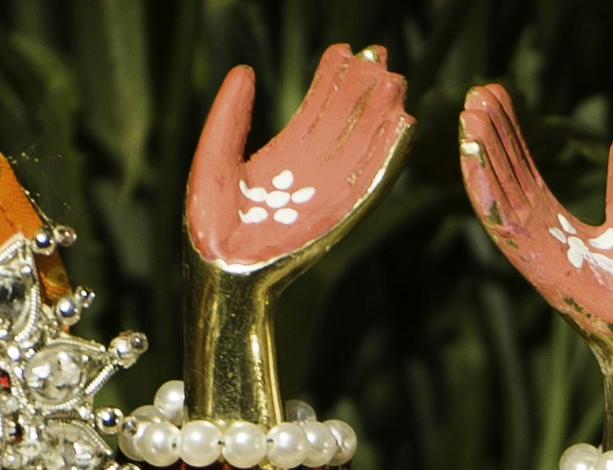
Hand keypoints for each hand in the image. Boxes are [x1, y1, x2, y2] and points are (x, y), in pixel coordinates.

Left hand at [184, 46, 409, 278]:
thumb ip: (229, 116)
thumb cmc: (210, 227)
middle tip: (378, 55)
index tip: (342, 51)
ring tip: (393, 81)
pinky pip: (368, 179)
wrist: (221, 274)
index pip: (315, 112)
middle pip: (344, 124)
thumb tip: (245, 71)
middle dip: (361, 91)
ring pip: (361, 146)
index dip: (329, 82)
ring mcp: (327, 193)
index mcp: (283, 157)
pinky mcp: (338, 214)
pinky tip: (402, 126)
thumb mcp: (213, 159)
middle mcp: (310, 173)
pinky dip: (387, 154)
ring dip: (380, 115)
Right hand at [457, 84, 612, 340]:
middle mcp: (538, 236)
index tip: (499, 97)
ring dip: (480, 152)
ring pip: (497, 191)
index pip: (525, 170)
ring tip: (469, 110)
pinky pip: (499, 217)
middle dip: (490, 134)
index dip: (511, 134)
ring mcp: (532, 250)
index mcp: (558, 226)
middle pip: (505, 175)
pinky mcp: (530, 262)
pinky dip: (483, 183)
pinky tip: (473, 150)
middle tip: (477, 92)